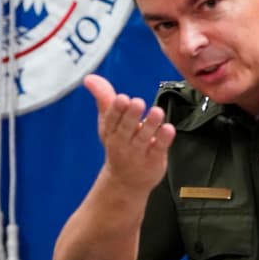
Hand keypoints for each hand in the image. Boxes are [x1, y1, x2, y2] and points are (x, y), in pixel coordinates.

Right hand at [83, 73, 174, 192]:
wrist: (125, 181)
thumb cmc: (118, 145)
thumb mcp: (108, 122)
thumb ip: (103, 98)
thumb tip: (89, 78)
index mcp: (110, 131)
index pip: (111, 119)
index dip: (116, 110)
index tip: (121, 99)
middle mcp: (122, 142)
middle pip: (126, 128)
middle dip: (131, 115)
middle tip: (137, 102)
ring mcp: (138, 152)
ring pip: (144, 137)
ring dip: (150, 124)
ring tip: (156, 111)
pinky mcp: (153, 160)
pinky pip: (158, 149)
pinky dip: (163, 139)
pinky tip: (169, 129)